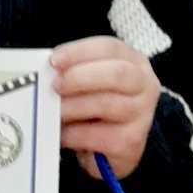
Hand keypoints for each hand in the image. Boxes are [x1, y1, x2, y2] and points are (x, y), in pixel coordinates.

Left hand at [51, 37, 160, 178]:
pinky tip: (61, 134)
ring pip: (106, 104)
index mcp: (134, 62)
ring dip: (72, 107)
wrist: (116, 145)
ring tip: (53, 111)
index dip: (80, 52)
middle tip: (54, 86)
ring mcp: (142, 116)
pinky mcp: (131, 143)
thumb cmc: (99, 105)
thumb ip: (75, 71)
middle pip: (117, 74)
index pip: (110, 48)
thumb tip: (46, 73)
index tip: (54, 60)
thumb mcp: (92, 82)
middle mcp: (145, 86)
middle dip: (80, 77)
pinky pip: (97, 136)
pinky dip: (73, 134)